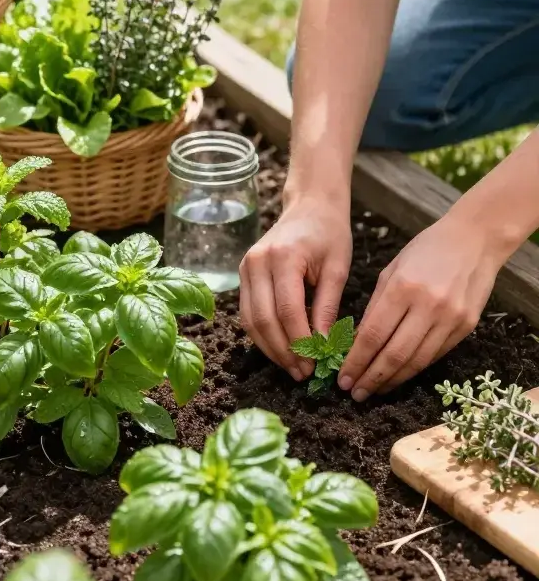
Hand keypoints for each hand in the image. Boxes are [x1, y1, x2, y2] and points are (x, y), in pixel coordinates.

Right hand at [240, 197, 351, 380]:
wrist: (310, 206)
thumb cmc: (329, 234)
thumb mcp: (337, 269)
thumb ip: (327, 307)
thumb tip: (323, 347)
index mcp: (283, 257)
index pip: (286, 310)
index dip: (299, 342)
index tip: (315, 364)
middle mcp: (256, 262)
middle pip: (263, 319)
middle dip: (283, 352)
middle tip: (303, 373)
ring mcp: (245, 267)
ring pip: (251, 321)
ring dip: (271, 349)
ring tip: (293, 367)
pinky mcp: (243, 274)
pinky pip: (248, 313)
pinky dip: (263, 335)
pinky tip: (282, 350)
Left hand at [338, 213, 502, 400]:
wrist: (475, 240)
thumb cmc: (426, 250)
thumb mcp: (392, 270)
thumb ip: (375, 306)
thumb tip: (357, 343)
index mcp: (403, 288)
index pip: (373, 335)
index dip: (356, 361)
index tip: (342, 378)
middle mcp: (429, 306)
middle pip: (394, 354)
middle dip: (371, 378)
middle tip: (354, 393)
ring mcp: (451, 318)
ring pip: (416, 361)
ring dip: (392, 380)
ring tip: (374, 390)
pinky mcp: (466, 327)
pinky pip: (435, 355)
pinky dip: (414, 368)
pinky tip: (399, 375)